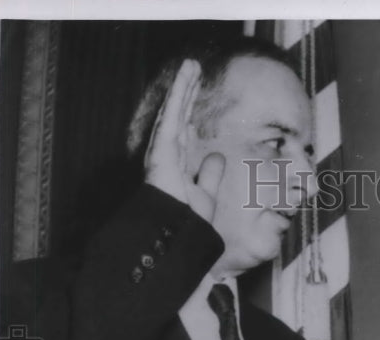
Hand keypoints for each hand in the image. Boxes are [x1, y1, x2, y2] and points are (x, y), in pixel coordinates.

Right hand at [143, 59, 224, 221]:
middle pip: (180, 115)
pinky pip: (172, 115)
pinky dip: (178, 95)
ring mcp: (163, 149)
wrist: (177, 233)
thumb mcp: (207, 194)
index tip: (196, 94)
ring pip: (175, 110)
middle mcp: (168, 153)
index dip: (190, 110)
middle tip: (195, 70)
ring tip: (192, 65)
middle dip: (187, 92)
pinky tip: (185, 78)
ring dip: (183, 87)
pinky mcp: (162, 146)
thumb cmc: (189, 221)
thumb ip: (211, 175)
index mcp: (178, 163)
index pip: (185, 130)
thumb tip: (217, 157)